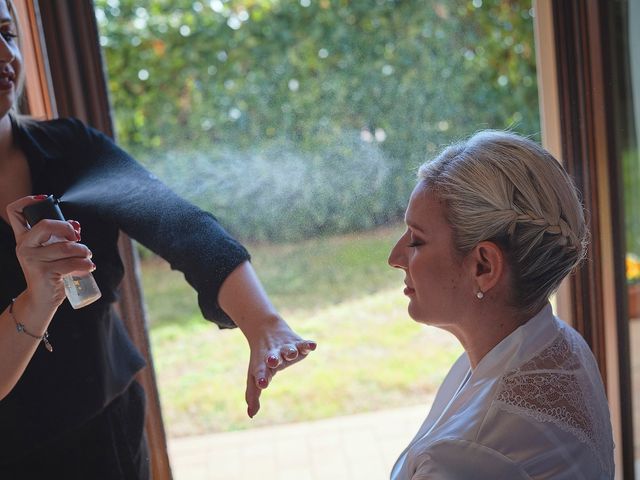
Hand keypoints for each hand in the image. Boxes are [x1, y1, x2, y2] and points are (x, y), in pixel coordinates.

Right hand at [6, 195, 92, 309]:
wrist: (42, 299)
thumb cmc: (50, 271)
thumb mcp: (51, 252)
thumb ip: (60, 237)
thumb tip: (76, 225)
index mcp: (24, 238)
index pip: (15, 212)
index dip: (28, 200)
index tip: (45, 199)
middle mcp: (24, 247)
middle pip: (45, 224)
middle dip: (67, 228)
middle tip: (76, 237)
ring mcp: (32, 260)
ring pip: (66, 247)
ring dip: (83, 250)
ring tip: (87, 255)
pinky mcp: (44, 272)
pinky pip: (71, 263)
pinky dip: (85, 263)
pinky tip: (89, 266)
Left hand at [245, 314, 315, 417]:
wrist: (265, 329)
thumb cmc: (260, 358)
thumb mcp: (255, 375)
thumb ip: (253, 395)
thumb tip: (251, 415)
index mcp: (262, 365)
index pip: (261, 372)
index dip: (262, 377)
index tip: (262, 383)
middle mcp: (273, 355)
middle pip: (273, 357)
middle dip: (273, 359)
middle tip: (271, 361)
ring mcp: (285, 348)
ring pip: (288, 350)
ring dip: (289, 351)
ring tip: (292, 353)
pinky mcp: (297, 342)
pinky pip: (303, 343)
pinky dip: (307, 344)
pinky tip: (312, 346)